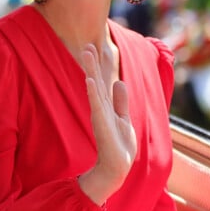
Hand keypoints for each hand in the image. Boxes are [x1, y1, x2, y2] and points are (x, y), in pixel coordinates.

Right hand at [78, 43, 136, 204]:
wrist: (118, 166)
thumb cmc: (119, 144)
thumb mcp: (123, 117)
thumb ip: (120, 100)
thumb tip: (119, 81)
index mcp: (106, 103)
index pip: (101, 79)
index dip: (98, 63)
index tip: (94, 46)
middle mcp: (101, 105)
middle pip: (95, 78)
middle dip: (92, 62)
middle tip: (87, 44)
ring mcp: (100, 112)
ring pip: (94, 86)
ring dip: (90, 69)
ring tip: (86, 53)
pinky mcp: (101, 122)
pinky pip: (96, 103)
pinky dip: (92, 91)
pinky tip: (89, 79)